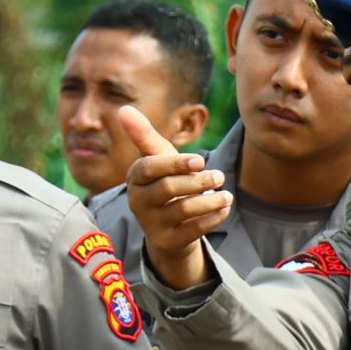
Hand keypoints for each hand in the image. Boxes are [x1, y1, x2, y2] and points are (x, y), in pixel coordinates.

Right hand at [116, 105, 229, 290]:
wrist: (167, 229)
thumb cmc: (164, 184)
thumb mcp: (157, 159)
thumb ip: (143, 135)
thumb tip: (123, 107)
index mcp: (135, 178)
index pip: (149, 167)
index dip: (175, 163)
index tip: (200, 160)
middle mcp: (137, 202)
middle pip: (168, 189)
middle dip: (198, 181)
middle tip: (220, 176)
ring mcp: (151, 224)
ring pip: (183, 209)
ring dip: (210, 201)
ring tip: (227, 195)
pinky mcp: (167, 242)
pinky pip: (193, 230)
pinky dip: (212, 218)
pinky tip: (224, 209)